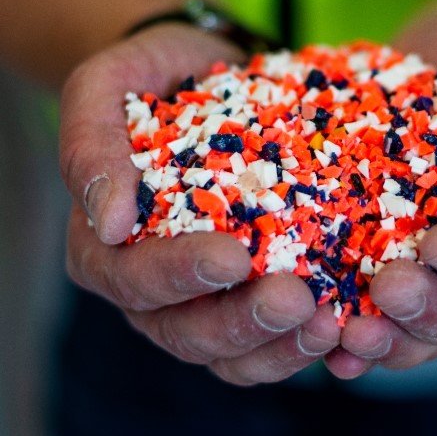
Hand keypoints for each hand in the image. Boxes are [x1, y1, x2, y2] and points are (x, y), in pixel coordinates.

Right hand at [60, 24, 339, 384]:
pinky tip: (348, 321)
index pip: (133, 277)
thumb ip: (89, 145)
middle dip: (243, 323)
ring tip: (332, 322)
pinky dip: (306, 339)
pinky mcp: (249, 299)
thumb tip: (106, 222)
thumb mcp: (103, 89)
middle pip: (187, 334)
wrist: (202, 81)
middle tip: (298, 300)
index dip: (180, 275)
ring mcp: (202, 303)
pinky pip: (273, 341)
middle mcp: (150, 291)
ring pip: (233, 355)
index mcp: (103, 249)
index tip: (234, 256)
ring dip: (282, 347)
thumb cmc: (150, 82)